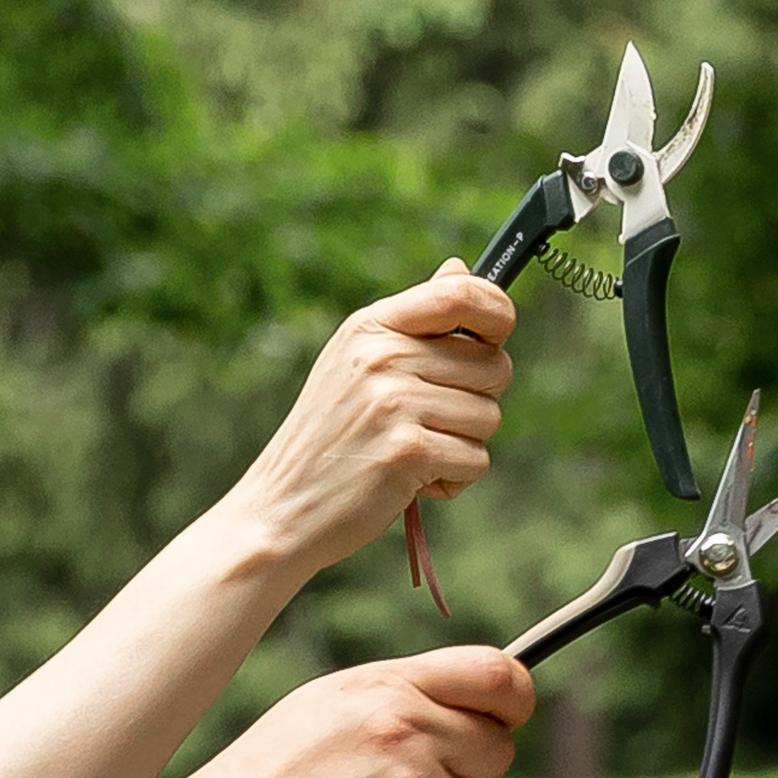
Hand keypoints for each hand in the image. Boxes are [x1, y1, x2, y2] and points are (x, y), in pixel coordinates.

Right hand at [165, 647, 533, 777]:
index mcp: (386, 687)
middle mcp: (405, 731)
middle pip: (495, 750)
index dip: (513, 699)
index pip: (497, 674)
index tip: (505, 718)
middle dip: (463, 773)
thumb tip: (475, 709)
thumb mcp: (326, 708)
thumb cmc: (267, 776)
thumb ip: (400, 699)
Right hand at [227, 261, 516, 577]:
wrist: (279, 508)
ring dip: (461, 445)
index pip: (462, 293)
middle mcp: (381, 358)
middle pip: (494, 365)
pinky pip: (476, 459)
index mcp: (370, 328)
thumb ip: (413, 322)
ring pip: (490, 417)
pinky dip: (452, 480)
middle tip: (424, 422)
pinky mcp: (406, 450)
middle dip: (475, 401)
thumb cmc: (326, 439)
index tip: (491, 340)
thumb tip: (458, 269)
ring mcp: (392, 403)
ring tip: (410, 453)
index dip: (498, 314)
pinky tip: (409, 481)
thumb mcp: (355, 364)